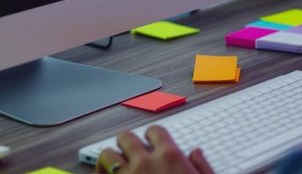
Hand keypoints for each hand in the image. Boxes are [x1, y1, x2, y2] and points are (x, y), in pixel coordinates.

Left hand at [96, 126, 213, 173]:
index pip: (155, 131)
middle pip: (126, 137)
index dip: (152, 136)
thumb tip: (195, 153)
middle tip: (129, 152)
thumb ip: (201, 167)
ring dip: (110, 158)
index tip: (151, 142)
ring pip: (106, 155)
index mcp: (170, 157)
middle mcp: (145, 163)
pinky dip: (100, 173)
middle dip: (127, 143)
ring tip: (113, 164)